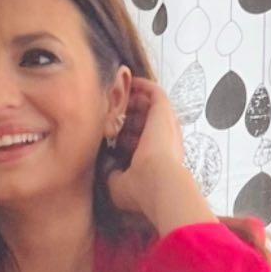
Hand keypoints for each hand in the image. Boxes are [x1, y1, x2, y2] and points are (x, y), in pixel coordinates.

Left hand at [103, 78, 186, 217]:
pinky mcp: (164, 111)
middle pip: (144, 120)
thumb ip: (111, 172)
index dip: (123, 134)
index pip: (139, 140)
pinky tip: (127, 81)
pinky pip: (154, 91)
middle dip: (126, 114)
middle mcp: (163, 140)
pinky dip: (141, 85)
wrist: (157, 182)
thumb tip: (105, 163)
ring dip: (132, 98)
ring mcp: (165, 124)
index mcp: (156, 158)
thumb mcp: (118, 184)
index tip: (108, 132)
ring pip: (149, 104)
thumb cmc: (141, 189)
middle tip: (108, 109)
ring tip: (114, 92)